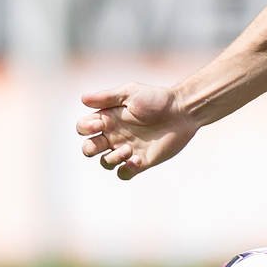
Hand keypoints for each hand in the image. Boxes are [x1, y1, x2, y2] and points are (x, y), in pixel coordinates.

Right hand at [76, 83, 198, 179]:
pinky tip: (137, 160)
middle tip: (107, 142)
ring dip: (111, 159)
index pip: (84, 128)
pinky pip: (124, 173)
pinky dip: (126, 170)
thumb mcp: (130, 92)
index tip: (98, 125)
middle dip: (90, 149)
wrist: (183, 111)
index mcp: (108, 119)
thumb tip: (83, 99)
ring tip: (129, 149)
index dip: (85, 129)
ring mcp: (127, 149)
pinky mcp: (141, 161)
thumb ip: (107, 97)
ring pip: (105, 163)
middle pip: (90, 148)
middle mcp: (115, 135)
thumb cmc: (156, 99)